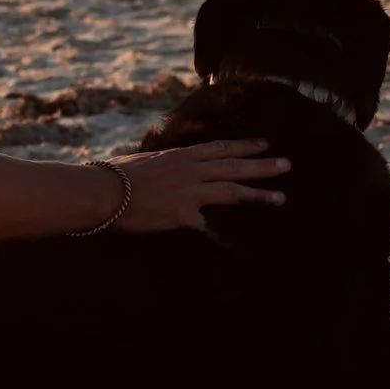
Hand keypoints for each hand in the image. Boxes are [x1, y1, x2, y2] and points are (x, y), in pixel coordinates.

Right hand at [107, 138, 288, 232]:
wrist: (103, 192)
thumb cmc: (114, 176)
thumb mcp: (143, 162)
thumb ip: (163, 166)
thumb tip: (167, 171)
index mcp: (180, 156)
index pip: (219, 148)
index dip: (243, 146)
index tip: (264, 144)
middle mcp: (190, 171)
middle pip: (234, 166)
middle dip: (263, 166)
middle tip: (287, 165)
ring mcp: (190, 192)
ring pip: (232, 191)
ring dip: (259, 194)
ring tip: (281, 197)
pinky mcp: (184, 215)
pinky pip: (205, 225)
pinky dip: (215, 231)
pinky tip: (234, 244)